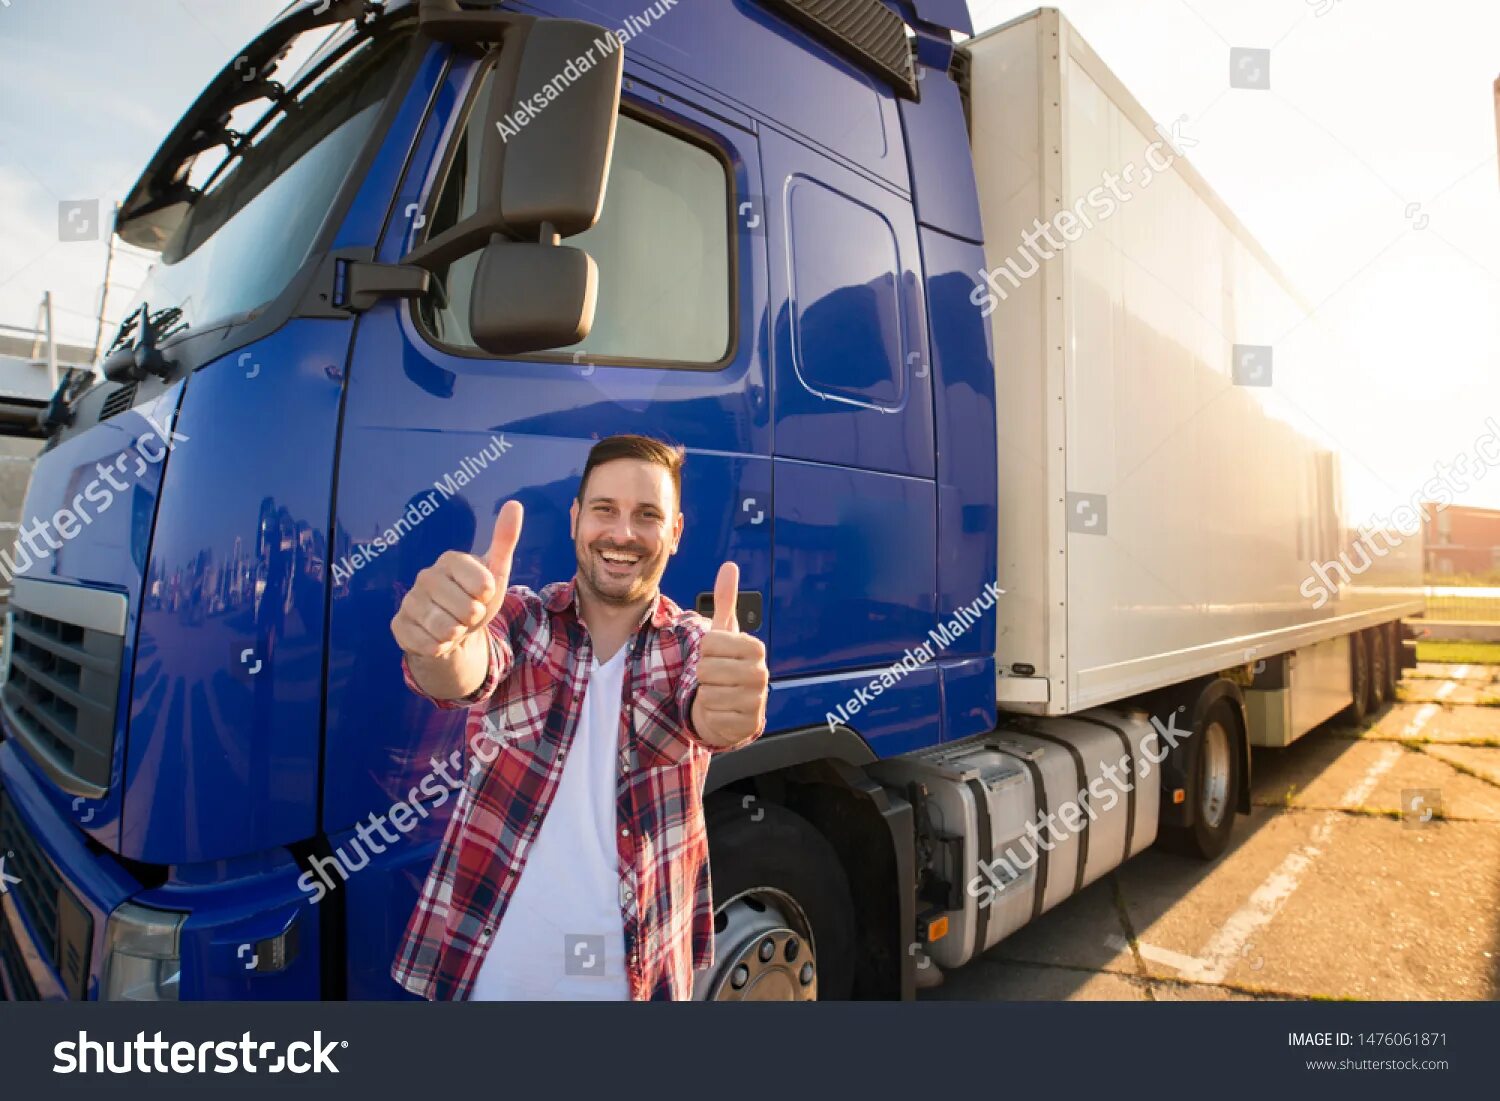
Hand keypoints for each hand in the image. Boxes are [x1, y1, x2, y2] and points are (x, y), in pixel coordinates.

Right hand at [391, 500, 522, 661]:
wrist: (455, 632)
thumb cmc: (476, 599)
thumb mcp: (496, 572)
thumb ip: (505, 540)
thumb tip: (514, 504)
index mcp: (450, 560)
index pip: (482, 584)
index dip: (487, 596)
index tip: (483, 594)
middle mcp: (425, 576)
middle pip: (465, 609)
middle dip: (473, 619)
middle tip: (468, 614)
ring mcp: (409, 600)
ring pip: (445, 628)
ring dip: (457, 634)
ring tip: (455, 627)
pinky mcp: (398, 625)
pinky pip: (427, 644)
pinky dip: (440, 648)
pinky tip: (439, 640)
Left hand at [691, 561, 767, 748]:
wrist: (732, 706)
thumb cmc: (726, 665)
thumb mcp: (724, 633)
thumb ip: (726, 599)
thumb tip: (729, 565)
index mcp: (755, 648)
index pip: (710, 642)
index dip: (705, 650)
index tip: (717, 655)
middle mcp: (761, 673)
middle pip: (706, 668)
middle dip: (704, 674)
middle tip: (717, 676)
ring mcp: (756, 700)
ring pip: (707, 692)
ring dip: (707, 694)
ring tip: (720, 692)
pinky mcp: (747, 724)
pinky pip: (712, 713)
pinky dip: (711, 713)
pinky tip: (722, 709)